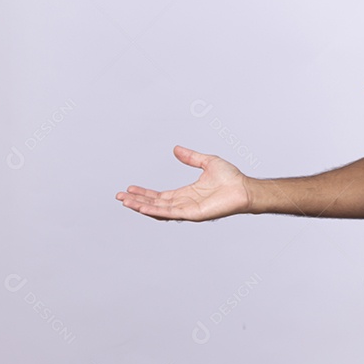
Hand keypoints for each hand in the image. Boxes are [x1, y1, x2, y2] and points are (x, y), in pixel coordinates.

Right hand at [116, 146, 252, 220]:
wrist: (244, 188)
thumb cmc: (231, 178)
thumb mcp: (207, 162)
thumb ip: (191, 157)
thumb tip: (176, 149)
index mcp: (186, 193)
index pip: (160, 196)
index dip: (144, 193)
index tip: (129, 189)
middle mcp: (184, 203)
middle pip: (155, 204)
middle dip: (137, 201)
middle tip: (120, 197)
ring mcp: (188, 210)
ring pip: (159, 210)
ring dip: (141, 207)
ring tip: (125, 202)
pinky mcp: (193, 214)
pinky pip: (170, 213)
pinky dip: (155, 211)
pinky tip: (143, 207)